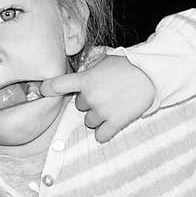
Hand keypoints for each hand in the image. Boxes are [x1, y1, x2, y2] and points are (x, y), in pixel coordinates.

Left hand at [40, 55, 155, 142]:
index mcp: (85, 80)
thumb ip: (90, 70)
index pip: (58, 85)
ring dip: (98, 116)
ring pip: (89, 122)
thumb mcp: (105, 60)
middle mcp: (90, 97)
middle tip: (106, 93)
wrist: (152, 73)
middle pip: (80, 106)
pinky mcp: (116, 122)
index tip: (43, 90)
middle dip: (90, 101)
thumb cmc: (130, 64)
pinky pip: (101, 136)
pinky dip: (105, 132)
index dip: (48, 88)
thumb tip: (83, 75)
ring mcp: (102, 111)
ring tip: (113, 105)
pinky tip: (111, 125)